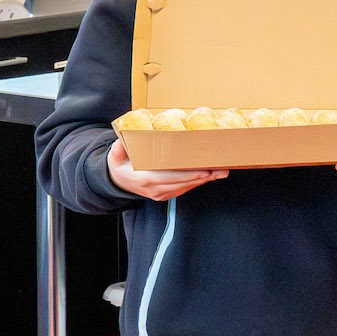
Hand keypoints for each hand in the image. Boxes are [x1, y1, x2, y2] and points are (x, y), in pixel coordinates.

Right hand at [106, 137, 226, 200]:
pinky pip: (184, 188)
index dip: (188, 175)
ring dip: (205, 180)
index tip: (204, 171)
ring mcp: (161, 194)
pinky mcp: (166, 195)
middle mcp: (155, 189)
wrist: (119, 183)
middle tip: (221, 169)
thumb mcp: (115, 157)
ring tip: (222, 171)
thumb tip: (122, 140)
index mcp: (144, 179)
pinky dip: (198, 182)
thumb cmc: (120, 166)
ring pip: (186, 187)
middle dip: (204, 177)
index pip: (170, 178)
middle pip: (183, 183)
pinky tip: (211, 175)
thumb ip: (119, 149)